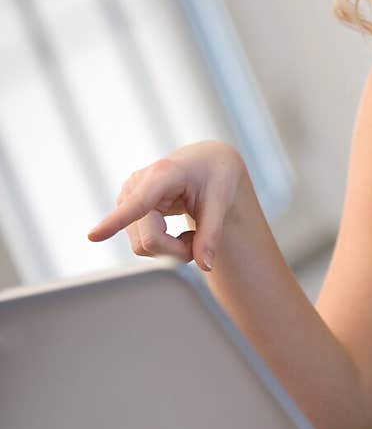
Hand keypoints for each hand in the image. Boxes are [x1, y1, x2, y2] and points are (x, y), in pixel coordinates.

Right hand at [87, 141, 246, 271]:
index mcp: (162, 175)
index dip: (115, 222)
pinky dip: (164, 246)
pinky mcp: (127, 210)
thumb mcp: (221, 201)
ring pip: (142, 246)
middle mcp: (137, 185)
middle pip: (149, 241)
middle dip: (177, 251)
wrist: (205, 163)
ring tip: (191, 233)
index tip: (92, 236)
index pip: (138, 204)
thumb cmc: (215, 175)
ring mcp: (127, 198)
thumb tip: (205, 266)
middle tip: (201, 241)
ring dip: (171, 250)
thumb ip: (212, 234)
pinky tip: (177, 232)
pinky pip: (141, 243)